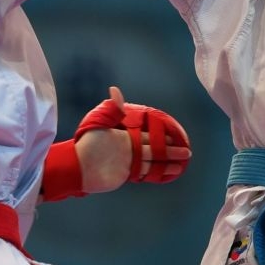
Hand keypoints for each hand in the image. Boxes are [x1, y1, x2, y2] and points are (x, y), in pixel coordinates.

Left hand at [74, 86, 191, 192]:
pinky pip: (146, 173)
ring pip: (154, 161)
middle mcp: (129, 148)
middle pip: (155, 148)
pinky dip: (159, 173)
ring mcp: (129, 161)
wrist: (77, 166)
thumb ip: (111, 109)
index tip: (176, 135)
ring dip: (168, 162)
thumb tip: (115, 90)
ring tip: (183, 163)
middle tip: (187, 151)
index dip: (163, 135)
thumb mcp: (99, 123)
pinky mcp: (126, 174)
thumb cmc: (86, 143)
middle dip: (170, 150)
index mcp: (125, 135)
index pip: (149, 134)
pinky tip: (170, 173)